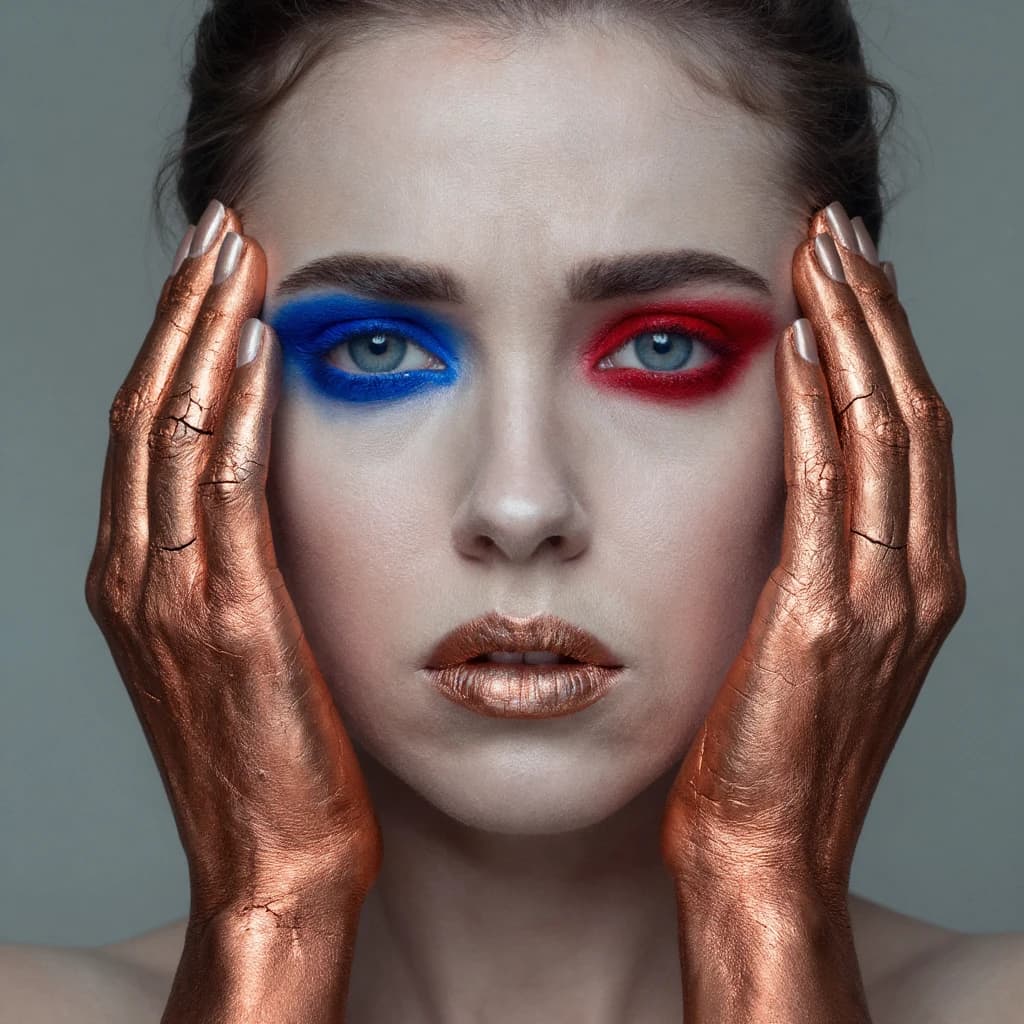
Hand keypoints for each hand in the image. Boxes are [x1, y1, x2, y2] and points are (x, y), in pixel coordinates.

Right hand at [84, 201, 380, 939]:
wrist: (275, 858)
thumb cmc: (273, 758)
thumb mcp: (243, 647)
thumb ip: (239, 566)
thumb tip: (271, 494)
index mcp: (138, 577)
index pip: (149, 426)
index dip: (176, 338)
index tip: (215, 271)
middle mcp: (137, 574)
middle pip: (150, 406)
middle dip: (184, 309)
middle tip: (221, 229)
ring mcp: (173, 595)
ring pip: (176, 430)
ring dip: (208, 332)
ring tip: (240, 255)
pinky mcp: (230, 619)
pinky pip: (228, 490)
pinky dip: (241, 410)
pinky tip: (262, 349)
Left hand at [660, 202, 966, 909]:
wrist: (766, 847)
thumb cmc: (773, 749)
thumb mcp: (806, 637)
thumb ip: (814, 557)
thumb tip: (784, 478)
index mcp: (917, 581)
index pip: (911, 429)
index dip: (886, 341)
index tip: (850, 272)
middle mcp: (917, 578)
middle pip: (908, 407)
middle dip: (875, 309)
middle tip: (838, 230)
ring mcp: (881, 598)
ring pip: (882, 429)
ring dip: (852, 331)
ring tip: (822, 252)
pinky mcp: (821, 618)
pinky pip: (825, 487)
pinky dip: (815, 405)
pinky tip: (796, 343)